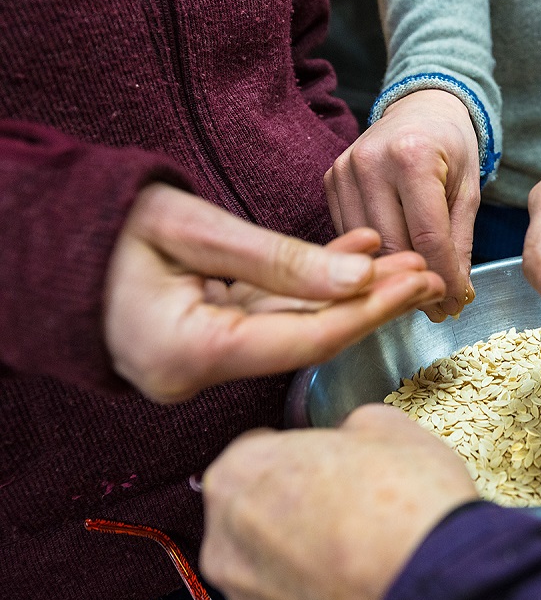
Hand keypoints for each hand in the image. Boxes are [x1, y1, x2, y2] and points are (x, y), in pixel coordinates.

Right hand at [104, 183, 445, 402]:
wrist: (51, 243)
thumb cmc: (105, 227)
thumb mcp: (191, 228)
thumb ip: (276, 260)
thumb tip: (358, 281)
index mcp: (187, 354)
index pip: (302, 341)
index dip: (365, 312)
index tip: (415, 282)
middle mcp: (199, 372)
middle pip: (309, 340)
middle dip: (372, 305)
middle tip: (429, 275)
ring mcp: (206, 362)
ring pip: (297, 329)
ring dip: (352, 295)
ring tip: (405, 264)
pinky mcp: (212, 343)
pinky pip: (275, 318)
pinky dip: (315, 289)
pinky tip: (358, 260)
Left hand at [200, 405, 478, 599]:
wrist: (436, 582)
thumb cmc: (408, 501)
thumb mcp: (385, 426)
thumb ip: (347, 427)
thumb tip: (350, 437)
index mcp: (239, 472)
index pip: (254, 449)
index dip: (298, 451)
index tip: (326, 461)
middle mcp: (225, 537)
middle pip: (252, 508)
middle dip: (291, 503)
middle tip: (344, 501)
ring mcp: (245, 595)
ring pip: (266, 561)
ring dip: (298, 551)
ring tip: (355, 544)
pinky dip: (312, 590)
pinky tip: (354, 577)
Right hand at [325, 89, 479, 322]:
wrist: (421, 109)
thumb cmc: (450, 148)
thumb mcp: (468, 191)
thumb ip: (460, 242)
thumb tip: (455, 295)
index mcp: (412, 157)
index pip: (427, 237)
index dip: (442, 278)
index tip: (453, 304)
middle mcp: (371, 161)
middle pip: (392, 246)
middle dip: (417, 284)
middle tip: (439, 310)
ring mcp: (344, 171)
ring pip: (365, 247)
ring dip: (392, 278)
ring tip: (417, 296)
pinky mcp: (330, 182)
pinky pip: (349, 235)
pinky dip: (371, 258)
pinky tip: (392, 271)